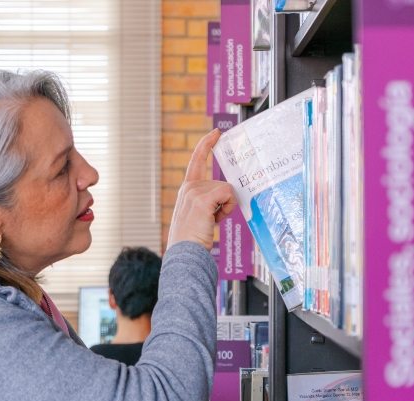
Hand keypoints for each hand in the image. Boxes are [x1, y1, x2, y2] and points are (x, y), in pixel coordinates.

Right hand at [167, 129, 237, 250]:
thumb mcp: (199, 215)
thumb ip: (208, 201)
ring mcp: (193, 192)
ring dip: (226, 207)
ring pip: (226, 189)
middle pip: (221, 182)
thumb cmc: (192, 240)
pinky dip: (228, 207)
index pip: (196, 160)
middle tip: (214, 219)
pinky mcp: (202, 199)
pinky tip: (217, 219)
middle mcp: (188, 188)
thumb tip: (228, 194)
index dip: (206, 144)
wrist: (185, 254)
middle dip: (225, 201)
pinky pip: (228, 194)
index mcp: (186, 190)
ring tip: (212, 222)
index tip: (216, 133)